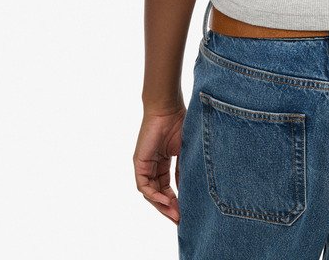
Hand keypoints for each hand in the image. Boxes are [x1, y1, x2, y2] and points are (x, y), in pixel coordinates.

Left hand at [133, 105, 185, 223]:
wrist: (168, 107)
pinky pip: (144, 186)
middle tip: (180, 220)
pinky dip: (154, 195)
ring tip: (175, 214)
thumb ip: (184, 170)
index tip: (186, 212)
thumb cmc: (179, 122)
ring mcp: (145, 165)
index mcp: (163, 162)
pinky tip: (166, 201)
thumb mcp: (185, 152)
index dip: (176, 201)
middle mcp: (152, 166)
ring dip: (162, 205)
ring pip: (151, 193)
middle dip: (169, 208)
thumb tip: (189, 190)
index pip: (167, 188)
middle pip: (158, 194)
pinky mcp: (139, 162)